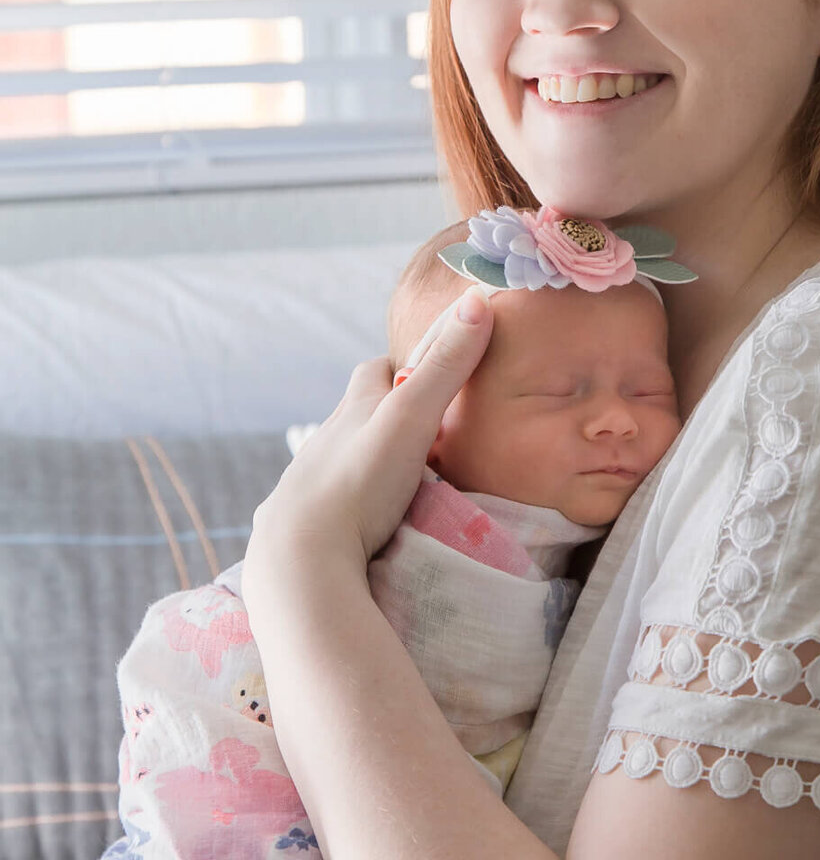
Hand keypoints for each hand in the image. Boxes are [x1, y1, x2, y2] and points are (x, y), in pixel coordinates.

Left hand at [243, 289, 493, 596]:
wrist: (300, 559)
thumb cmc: (358, 482)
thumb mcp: (411, 418)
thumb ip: (446, 366)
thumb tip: (478, 300)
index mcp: (351, 411)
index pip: (374, 370)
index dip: (401, 367)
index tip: (429, 377)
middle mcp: (325, 441)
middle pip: (354, 414)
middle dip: (382, 413)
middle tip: (421, 431)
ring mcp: (308, 485)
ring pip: (341, 459)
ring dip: (366, 461)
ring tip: (400, 481)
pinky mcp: (303, 526)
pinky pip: (328, 504)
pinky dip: (349, 503)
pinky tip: (364, 523)